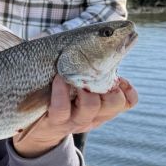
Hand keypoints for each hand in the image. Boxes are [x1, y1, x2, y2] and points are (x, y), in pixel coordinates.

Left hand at [13, 75, 137, 156]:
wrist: (37, 128)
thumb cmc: (58, 97)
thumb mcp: (78, 88)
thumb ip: (88, 69)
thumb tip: (94, 36)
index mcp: (103, 108)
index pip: (128, 102)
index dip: (128, 89)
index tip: (118, 77)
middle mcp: (93, 116)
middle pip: (115, 103)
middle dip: (110, 86)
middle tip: (96, 75)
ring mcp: (75, 120)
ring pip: (91, 105)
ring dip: (85, 86)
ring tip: (75, 76)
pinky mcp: (56, 120)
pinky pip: (62, 107)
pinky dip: (61, 91)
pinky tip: (58, 79)